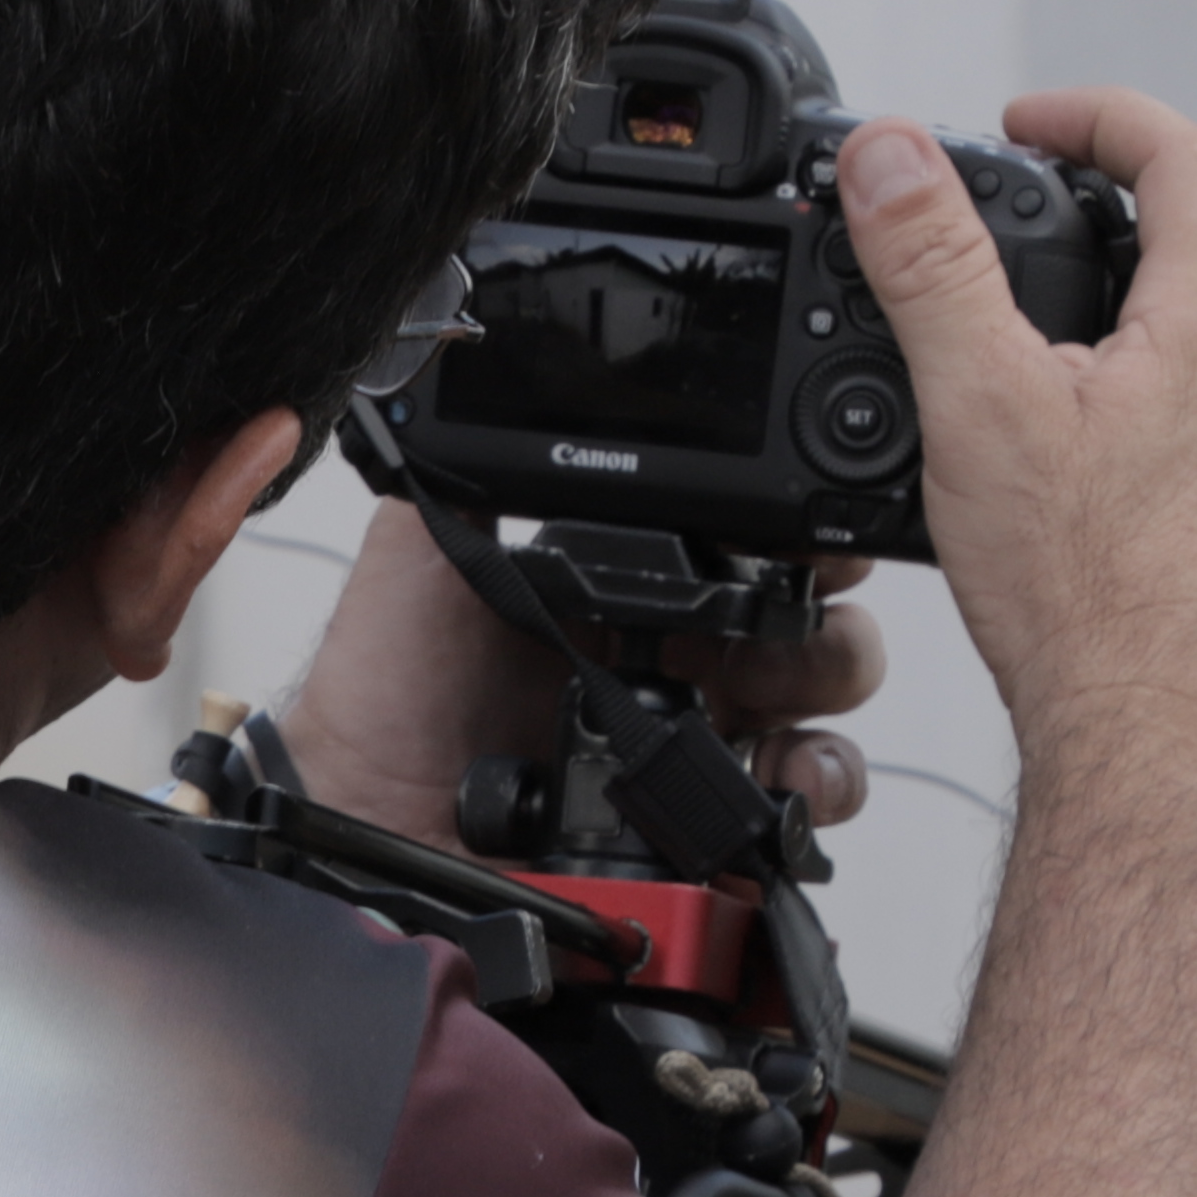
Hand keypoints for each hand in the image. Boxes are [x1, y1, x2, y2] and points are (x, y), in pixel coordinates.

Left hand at [273, 501, 886, 842]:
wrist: (366, 821)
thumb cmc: (385, 689)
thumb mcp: (428, 551)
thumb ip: (477, 465)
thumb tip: (499, 362)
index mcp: (631, 591)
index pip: (751, 548)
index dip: (796, 534)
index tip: (808, 520)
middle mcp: (678, 665)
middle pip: (811, 622)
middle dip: (824, 614)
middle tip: (778, 619)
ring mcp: (698, 750)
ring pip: (822, 707)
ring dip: (830, 690)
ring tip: (776, 699)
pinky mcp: (703, 834)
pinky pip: (796, 810)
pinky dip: (817, 791)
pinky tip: (784, 779)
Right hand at [836, 91, 1196, 783]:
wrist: (1143, 750)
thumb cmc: (1082, 600)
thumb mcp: (976, 404)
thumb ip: (931, 267)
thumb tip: (890, 157)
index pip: (1186, 161)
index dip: (1103, 116)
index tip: (1029, 121)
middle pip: (1184, 262)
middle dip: (1085, 231)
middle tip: (997, 237)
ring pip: (1176, 365)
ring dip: (1096, 338)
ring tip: (1001, 369)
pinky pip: (1170, 452)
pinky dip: (1106, 433)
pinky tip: (1042, 488)